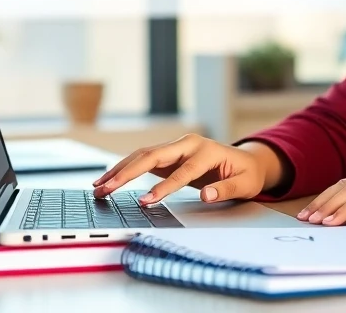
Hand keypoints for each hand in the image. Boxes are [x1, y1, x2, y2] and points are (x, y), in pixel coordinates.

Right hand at [92, 134, 281, 205]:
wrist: (245, 161)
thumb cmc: (245, 173)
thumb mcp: (244, 184)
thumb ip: (226, 190)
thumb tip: (207, 195)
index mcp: (206, 150)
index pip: (182, 170)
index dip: (164, 187)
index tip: (147, 201)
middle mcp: (188, 143)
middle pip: (153, 155)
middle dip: (127, 173)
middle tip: (106, 189)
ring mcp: (176, 147)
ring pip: (143, 155)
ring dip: (120, 170)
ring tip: (100, 186)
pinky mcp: (168, 155)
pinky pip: (143, 160)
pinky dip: (125, 169)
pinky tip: (109, 179)